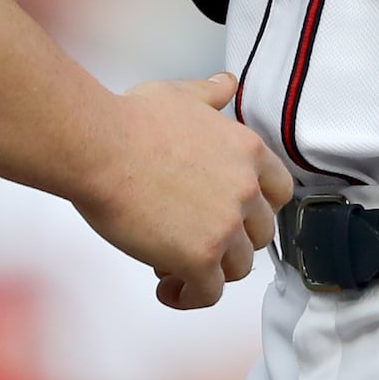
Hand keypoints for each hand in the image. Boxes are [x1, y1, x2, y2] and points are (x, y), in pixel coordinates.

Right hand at [77, 73, 292, 308]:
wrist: (98, 147)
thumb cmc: (130, 120)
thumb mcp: (179, 96)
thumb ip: (210, 95)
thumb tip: (227, 83)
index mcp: (247, 151)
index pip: (279, 192)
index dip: (257, 209)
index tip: (234, 216)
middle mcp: (246, 189)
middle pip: (259, 235)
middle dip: (231, 241)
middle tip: (194, 240)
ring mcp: (226, 226)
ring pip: (237, 268)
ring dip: (209, 270)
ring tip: (172, 265)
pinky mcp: (200, 257)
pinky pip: (208, 293)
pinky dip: (189, 296)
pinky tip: (167, 288)